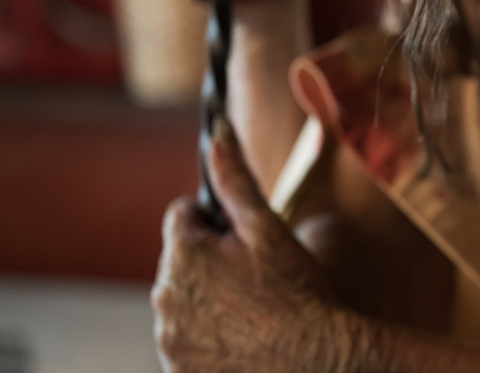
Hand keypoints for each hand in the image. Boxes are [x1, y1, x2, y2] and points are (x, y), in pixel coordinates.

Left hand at [151, 118, 356, 371]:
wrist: (316, 361)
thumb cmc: (297, 293)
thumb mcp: (269, 228)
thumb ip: (235, 179)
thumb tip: (218, 132)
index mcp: (182, 253)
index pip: (183, 215)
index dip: (218, 222)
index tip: (245, 241)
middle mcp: (163, 296)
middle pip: (182, 260)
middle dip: (212, 260)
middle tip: (257, 278)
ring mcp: (168, 338)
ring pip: (184, 300)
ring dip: (209, 299)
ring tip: (254, 312)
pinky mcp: (176, 368)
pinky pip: (186, 339)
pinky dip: (208, 336)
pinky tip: (243, 339)